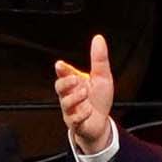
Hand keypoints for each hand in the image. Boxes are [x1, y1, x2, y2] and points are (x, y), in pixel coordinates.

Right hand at [54, 35, 121, 159]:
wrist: (101, 123)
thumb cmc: (98, 99)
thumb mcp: (102, 77)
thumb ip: (99, 59)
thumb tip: (98, 38)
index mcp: (75, 83)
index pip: (64, 74)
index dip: (61, 69)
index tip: (61, 65)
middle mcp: (70, 95)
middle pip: (59, 87)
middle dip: (65, 83)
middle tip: (75, 79)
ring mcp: (71, 110)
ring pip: (65, 103)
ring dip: (75, 97)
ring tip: (85, 93)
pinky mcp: (76, 123)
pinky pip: (74, 120)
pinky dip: (81, 114)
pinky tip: (89, 110)